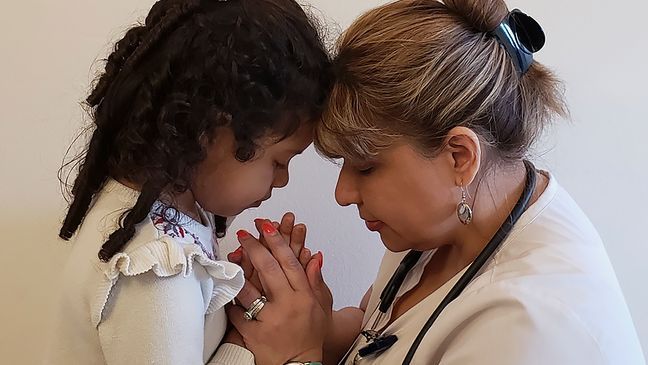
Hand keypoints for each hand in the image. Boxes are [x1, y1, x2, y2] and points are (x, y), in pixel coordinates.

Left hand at [226, 222, 331, 364]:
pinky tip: (227, 289)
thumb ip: (315, 280)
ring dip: (239, 271)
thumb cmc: (308, 335)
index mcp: (303, 296)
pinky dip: (231, 301)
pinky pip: (237, 313)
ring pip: (250, 290)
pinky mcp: (254, 334)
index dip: (277, 242)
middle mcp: (287, 305)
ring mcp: (270, 320)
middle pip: (269, 269)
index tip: (267, 227)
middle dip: (255, 247)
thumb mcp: (319, 306)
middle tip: (245, 234)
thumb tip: (314, 256)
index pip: (289, 262)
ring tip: (232, 256)